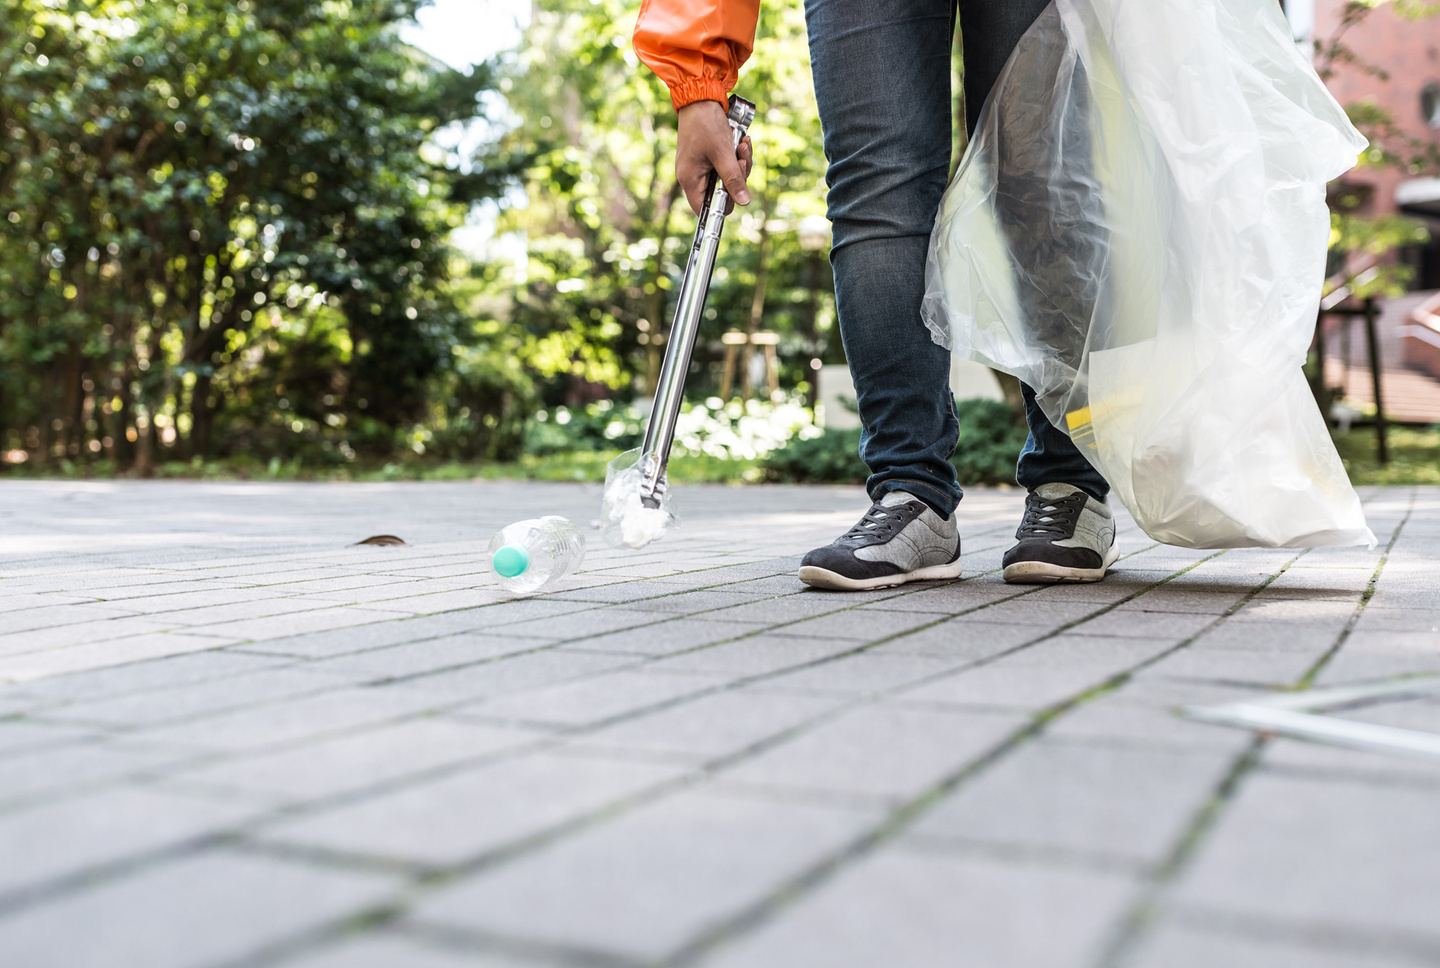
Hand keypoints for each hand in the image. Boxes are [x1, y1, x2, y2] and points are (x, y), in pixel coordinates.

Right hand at [676, 99, 753, 215]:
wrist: (700, 97)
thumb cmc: (706, 124)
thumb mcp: (723, 153)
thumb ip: (734, 179)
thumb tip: (744, 202)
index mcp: (690, 180)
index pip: (707, 207)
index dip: (725, 203)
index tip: (739, 189)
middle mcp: (692, 176)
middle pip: (721, 191)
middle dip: (738, 175)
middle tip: (742, 158)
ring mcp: (700, 166)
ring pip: (726, 176)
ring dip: (740, 162)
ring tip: (743, 144)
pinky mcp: (707, 155)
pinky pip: (725, 163)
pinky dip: (735, 154)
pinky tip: (741, 140)